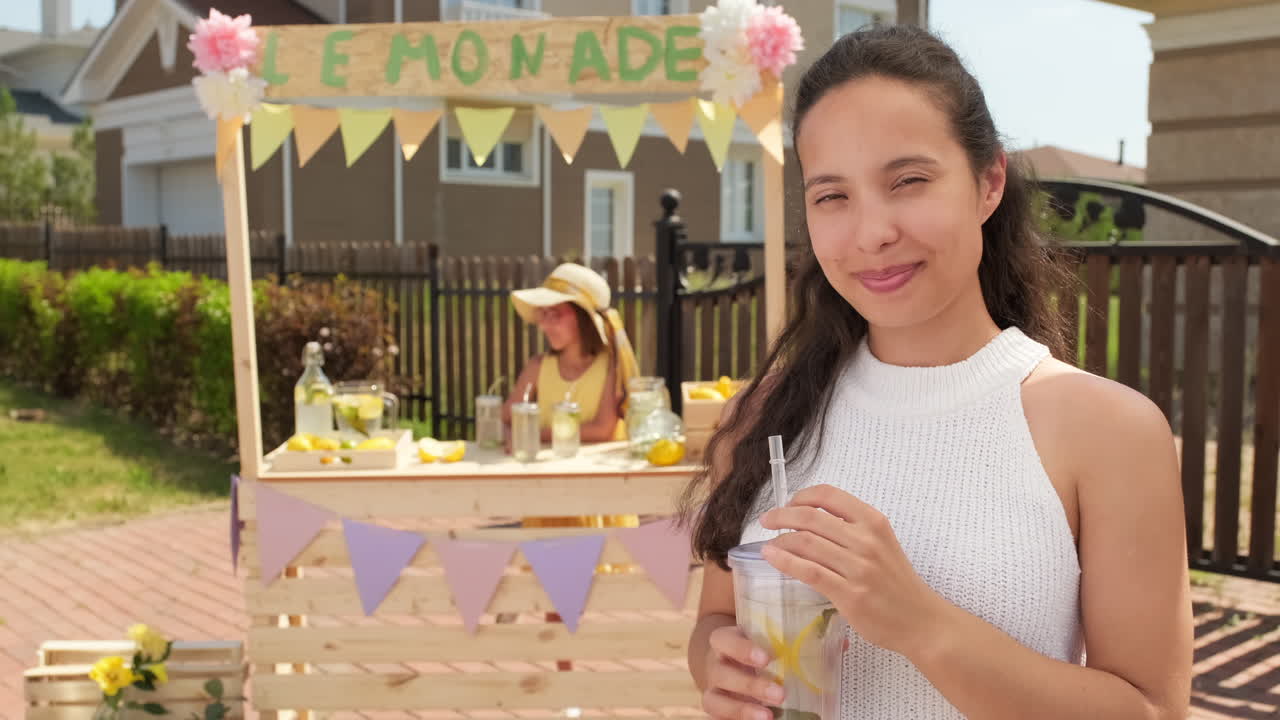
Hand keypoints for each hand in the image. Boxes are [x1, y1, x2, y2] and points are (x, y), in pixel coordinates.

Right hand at [702, 624, 783, 719]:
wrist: (737, 666)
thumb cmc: (758, 649)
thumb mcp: (764, 640)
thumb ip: (780, 642)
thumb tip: (814, 645)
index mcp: (723, 642)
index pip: (724, 640)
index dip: (742, 649)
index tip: (765, 659)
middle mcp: (715, 666)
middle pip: (722, 674)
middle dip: (750, 686)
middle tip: (779, 695)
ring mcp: (713, 690)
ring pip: (714, 701)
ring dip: (741, 710)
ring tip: (768, 717)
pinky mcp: (717, 710)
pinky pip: (719, 718)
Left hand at [759, 484, 946, 656]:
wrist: (920, 620)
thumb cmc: (896, 582)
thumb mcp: (881, 544)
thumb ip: (851, 530)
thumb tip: (809, 520)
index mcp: (873, 522)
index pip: (829, 495)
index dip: (801, 496)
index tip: (788, 504)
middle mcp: (866, 540)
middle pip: (811, 517)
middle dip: (781, 515)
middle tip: (767, 521)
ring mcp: (858, 568)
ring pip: (806, 543)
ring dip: (779, 540)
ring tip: (769, 543)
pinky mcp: (849, 594)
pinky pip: (809, 571)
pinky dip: (784, 561)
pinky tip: (771, 557)